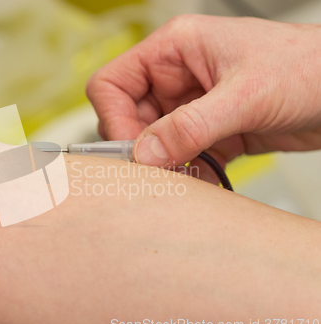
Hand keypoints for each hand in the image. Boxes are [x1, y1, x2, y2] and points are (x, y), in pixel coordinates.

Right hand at [86, 15, 320, 178]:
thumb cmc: (310, 66)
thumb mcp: (246, 95)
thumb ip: (191, 126)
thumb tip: (144, 153)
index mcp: (175, 49)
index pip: (114, 83)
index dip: (115, 118)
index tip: (133, 150)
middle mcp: (178, 77)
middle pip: (130, 118)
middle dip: (142, 149)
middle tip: (157, 173)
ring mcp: (193, 106)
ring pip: (156, 142)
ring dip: (166, 165)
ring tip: (185, 179)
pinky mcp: (211, 131)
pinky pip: (184, 157)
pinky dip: (190, 175)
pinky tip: (206, 183)